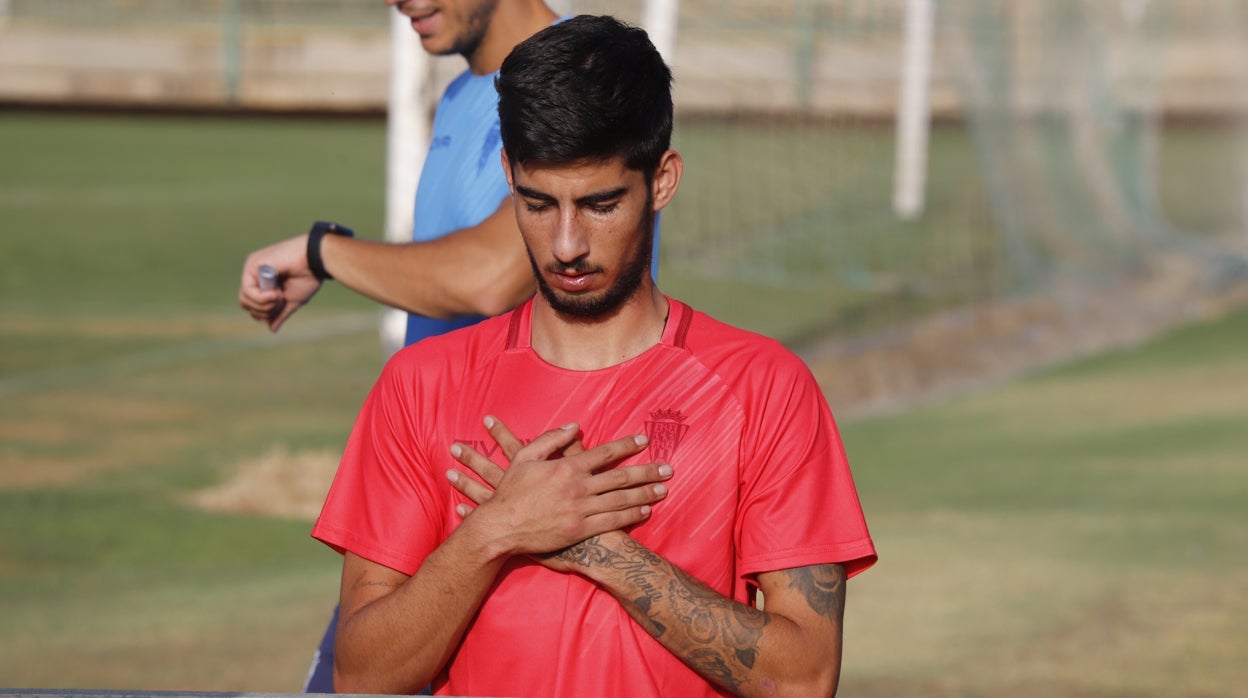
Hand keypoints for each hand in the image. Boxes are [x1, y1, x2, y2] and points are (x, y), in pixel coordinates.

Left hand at [238, 233, 321, 331]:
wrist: (315, 261)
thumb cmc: (307, 277)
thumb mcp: (292, 301)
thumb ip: (280, 314)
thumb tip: (272, 330)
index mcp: (263, 281)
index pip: (251, 304)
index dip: (264, 313)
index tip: (281, 305)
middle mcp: (254, 273)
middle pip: (245, 303)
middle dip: (263, 311)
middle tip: (281, 302)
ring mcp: (251, 268)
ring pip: (245, 299)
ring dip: (264, 305)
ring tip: (280, 297)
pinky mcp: (252, 264)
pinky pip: (248, 291)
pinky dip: (262, 298)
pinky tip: (276, 293)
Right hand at [447, 415, 671, 558]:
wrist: (500, 526)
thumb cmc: (511, 491)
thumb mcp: (525, 457)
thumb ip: (552, 438)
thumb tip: (576, 426)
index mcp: (567, 466)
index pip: (605, 453)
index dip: (628, 445)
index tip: (644, 440)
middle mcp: (578, 487)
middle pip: (621, 477)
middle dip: (647, 471)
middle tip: (668, 469)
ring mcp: (581, 510)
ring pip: (621, 500)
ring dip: (645, 493)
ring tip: (663, 489)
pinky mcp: (580, 530)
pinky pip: (612, 522)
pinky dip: (631, 516)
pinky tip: (645, 511)